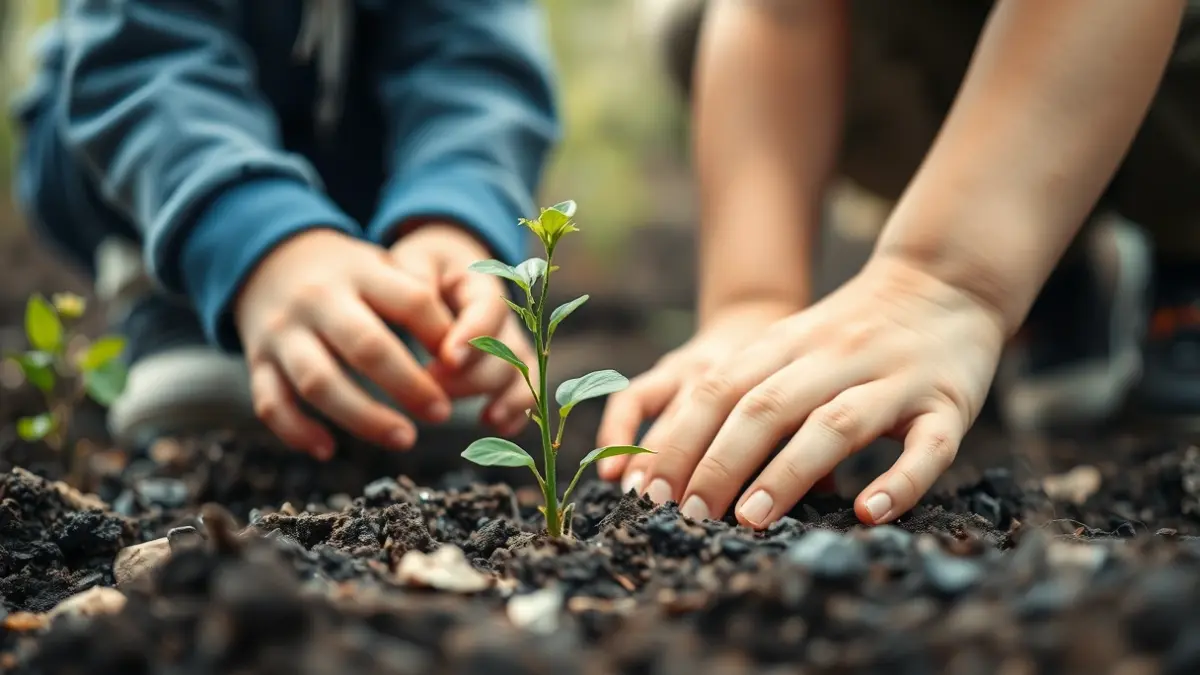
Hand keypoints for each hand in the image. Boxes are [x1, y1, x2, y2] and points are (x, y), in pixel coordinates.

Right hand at [235, 229, 454, 457]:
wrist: (268, 259)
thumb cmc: (346, 276)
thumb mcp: (381, 268)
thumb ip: (418, 302)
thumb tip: (460, 355)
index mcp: (360, 273)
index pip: (411, 301)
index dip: (442, 336)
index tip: (463, 367)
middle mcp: (318, 301)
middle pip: (366, 346)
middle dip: (409, 385)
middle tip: (441, 414)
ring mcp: (283, 332)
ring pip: (318, 383)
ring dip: (363, 417)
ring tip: (404, 438)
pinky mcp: (257, 360)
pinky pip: (271, 403)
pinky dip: (297, 431)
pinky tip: (327, 450)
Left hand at [389, 222, 536, 435]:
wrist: (441, 266)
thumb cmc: (422, 266)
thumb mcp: (414, 261)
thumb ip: (417, 284)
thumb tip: (423, 318)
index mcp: (482, 282)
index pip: (489, 309)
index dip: (473, 336)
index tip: (447, 359)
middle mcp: (505, 315)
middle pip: (504, 351)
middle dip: (470, 375)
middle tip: (429, 385)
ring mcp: (511, 343)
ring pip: (519, 375)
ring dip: (497, 398)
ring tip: (469, 416)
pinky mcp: (510, 367)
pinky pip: (525, 392)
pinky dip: (516, 411)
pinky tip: (494, 423)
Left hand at [612, 255, 1006, 527]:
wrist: (945, 280)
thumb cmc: (853, 329)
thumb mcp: (791, 342)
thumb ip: (745, 387)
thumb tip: (676, 457)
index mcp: (788, 343)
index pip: (719, 390)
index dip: (680, 440)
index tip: (647, 492)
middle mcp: (835, 357)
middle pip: (765, 408)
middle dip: (717, 463)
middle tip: (686, 515)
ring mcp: (894, 380)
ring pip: (835, 425)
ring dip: (787, 473)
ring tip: (749, 520)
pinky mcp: (947, 404)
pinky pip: (928, 447)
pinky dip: (900, 481)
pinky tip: (870, 512)